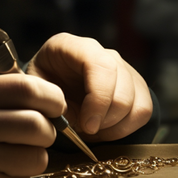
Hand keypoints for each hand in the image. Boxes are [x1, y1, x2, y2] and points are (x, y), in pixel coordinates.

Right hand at [0, 74, 60, 177]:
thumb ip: (1, 99)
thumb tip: (54, 101)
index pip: (26, 86)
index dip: (52, 98)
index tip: (55, 108)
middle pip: (37, 123)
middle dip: (47, 135)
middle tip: (35, 140)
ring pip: (36, 156)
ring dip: (33, 161)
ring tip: (10, 161)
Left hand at [26, 33, 152, 141]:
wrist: (53, 90)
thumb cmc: (42, 90)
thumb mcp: (36, 94)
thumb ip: (51, 104)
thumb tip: (73, 118)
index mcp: (70, 46)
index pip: (99, 65)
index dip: (98, 98)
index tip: (87, 126)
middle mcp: (101, 52)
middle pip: (121, 87)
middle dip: (105, 119)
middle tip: (85, 131)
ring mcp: (121, 67)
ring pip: (134, 102)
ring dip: (114, 126)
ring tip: (91, 130)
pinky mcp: (135, 86)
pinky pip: (142, 112)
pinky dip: (124, 129)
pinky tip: (103, 130)